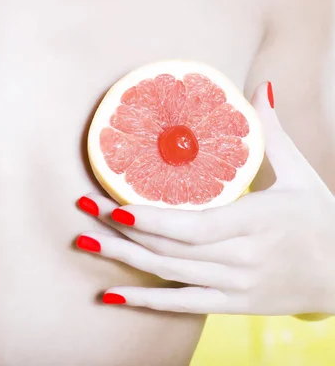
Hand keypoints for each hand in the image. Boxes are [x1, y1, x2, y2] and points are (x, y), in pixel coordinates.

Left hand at [75, 82, 334, 315]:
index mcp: (257, 221)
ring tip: (84, 243)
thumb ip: (273, 134)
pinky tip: (112, 296)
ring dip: (123, 259)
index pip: (193, 226)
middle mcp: (242, 258)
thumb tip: (260, 87)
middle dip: (120, 229)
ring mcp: (235, 285)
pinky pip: (182, 304)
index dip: (149, 219)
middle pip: (169, 247)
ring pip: (169, 273)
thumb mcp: (301, 175)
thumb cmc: (321, 221)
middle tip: (82, 209)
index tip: (112, 203)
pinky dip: (145, 301)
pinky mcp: (232, 304)